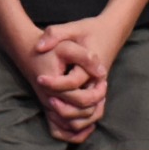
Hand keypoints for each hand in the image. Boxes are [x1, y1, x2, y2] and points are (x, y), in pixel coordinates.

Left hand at [31, 16, 126, 142]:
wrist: (109, 33)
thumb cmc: (88, 30)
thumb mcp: (71, 27)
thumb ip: (55, 34)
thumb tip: (39, 47)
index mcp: (92, 66)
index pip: (74, 81)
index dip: (55, 83)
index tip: (39, 78)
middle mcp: (98, 81)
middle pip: (82, 103)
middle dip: (62, 105)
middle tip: (47, 98)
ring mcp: (99, 89)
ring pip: (89, 114)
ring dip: (70, 116)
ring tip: (51, 107)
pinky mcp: (97, 93)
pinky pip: (90, 115)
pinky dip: (77, 121)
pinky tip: (58, 115)